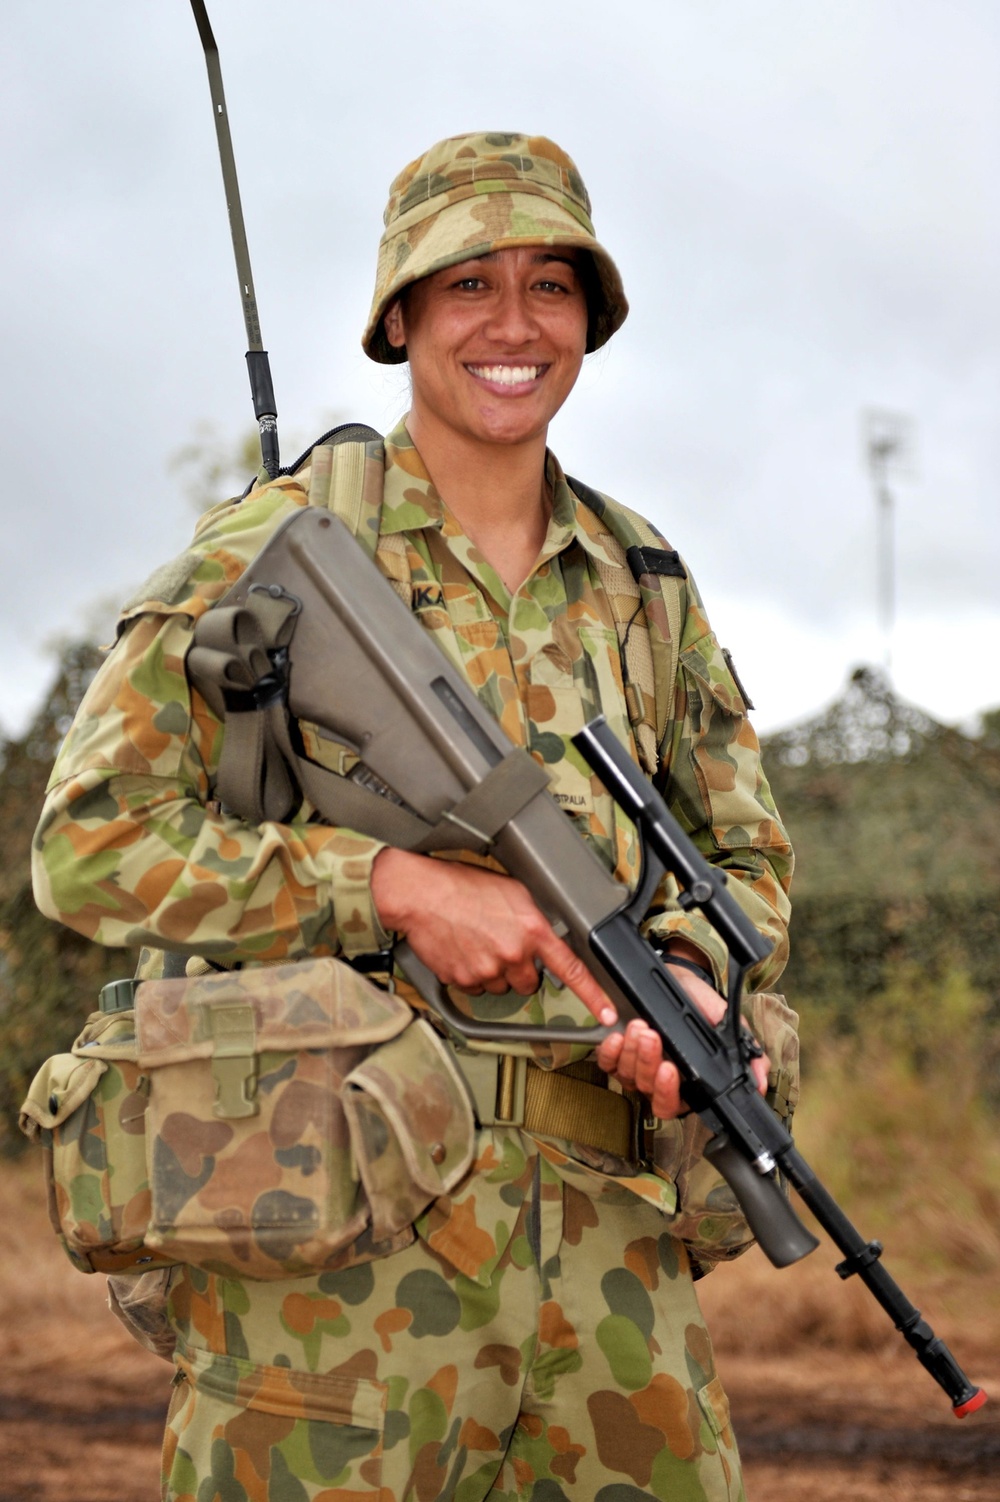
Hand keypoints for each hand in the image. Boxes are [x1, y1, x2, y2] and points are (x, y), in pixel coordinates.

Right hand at [371, 848, 617, 1024]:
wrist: (421, 895)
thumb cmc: (463, 886)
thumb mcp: (513, 891)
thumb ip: (535, 918)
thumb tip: (546, 935)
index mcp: (531, 929)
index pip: (572, 969)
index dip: (594, 995)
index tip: (608, 1014)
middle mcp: (513, 954)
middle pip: (529, 982)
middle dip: (519, 969)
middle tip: (502, 944)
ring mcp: (487, 971)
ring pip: (501, 987)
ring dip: (494, 971)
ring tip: (477, 942)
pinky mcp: (464, 980)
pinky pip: (476, 988)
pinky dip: (471, 975)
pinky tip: (462, 950)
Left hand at [595, 944, 769, 1119]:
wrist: (679, 978)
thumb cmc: (700, 1005)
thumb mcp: (726, 1024)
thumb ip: (746, 1053)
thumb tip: (760, 1081)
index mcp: (686, 1083)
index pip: (673, 1103)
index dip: (668, 1092)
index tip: (670, 1069)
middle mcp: (658, 1081)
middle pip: (647, 1090)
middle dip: (648, 1063)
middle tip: (652, 1035)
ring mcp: (635, 1069)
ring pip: (628, 1075)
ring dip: (632, 1051)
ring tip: (640, 1026)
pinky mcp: (617, 1053)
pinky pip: (607, 1062)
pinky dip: (610, 1051)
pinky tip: (617, 1036)